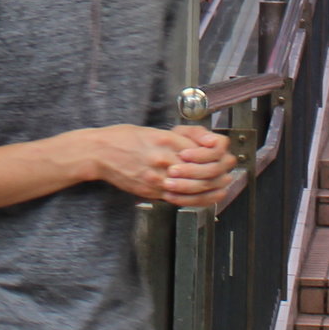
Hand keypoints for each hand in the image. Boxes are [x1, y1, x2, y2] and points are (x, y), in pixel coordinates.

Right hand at [84, 124, 230, 202]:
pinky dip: (197, 200)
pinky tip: (207, 197)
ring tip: (223, 184)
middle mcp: (163, 159)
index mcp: (165, 139)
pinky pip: (179, 199)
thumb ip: (178, 138)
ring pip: (194, 187)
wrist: (99, 153)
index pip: (202, 148)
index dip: (218, 153)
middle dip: (220, 171)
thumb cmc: (123, 138)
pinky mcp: (151, 191)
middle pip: (203, 169)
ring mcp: (157, 177)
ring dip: (213, 187)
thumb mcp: (153, 130)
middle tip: (229, 170)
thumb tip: (203, 143)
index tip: (224, 154)